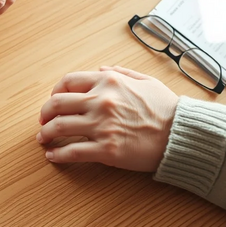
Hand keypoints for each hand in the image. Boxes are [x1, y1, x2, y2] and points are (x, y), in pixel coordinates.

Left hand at [36, 66, 178, 171]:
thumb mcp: (146, 81)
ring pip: (59, 127)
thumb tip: (102, 69)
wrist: (182, 134)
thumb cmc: (168, 108)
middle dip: (45, 114)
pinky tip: (52, 156)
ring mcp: (101, 125)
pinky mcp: (106, 149)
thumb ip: (122, 73)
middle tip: (43, 122)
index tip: (53, 102)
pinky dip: (57, 155)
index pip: (68, 82)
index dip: (55, 92)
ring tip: (43, 139)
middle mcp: (100, 101)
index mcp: (109, 82)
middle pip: (57, 104)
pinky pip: (72, 152)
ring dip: (45, 134)